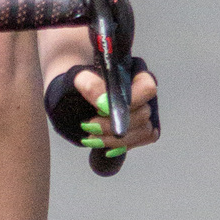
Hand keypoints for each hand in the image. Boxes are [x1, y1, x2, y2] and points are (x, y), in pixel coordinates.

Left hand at [44, 57, 160, 154]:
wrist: (72, 96)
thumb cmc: (78, 83)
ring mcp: (146, 112)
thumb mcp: (77, 78)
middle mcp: (145, 93)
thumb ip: (90, 85)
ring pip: (143, 131)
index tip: (100, 108)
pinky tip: (102, 144)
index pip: (147, 88)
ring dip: (115, 139)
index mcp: (135, 73)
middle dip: (114, 125)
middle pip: (143, 114)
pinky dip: (120, 146)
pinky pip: (140, 141)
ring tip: (90, 137)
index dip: (130, 101)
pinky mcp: (142, 129)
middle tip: (88, 125)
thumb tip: (104, 102)